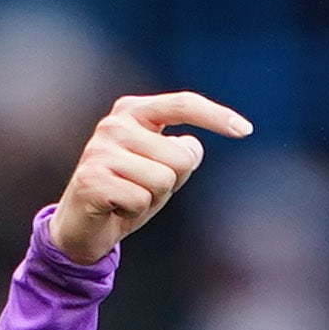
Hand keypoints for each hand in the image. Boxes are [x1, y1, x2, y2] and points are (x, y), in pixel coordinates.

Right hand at [48, 92, 251, 264]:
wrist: (82, 225)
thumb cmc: (129, 191)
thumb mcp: (164, 169)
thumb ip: (182, 154)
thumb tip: (192, 146)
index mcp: (133, 112)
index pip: (182, 105)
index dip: (216, 116)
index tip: (246, 130)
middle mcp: (114, 124)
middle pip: (180, 157)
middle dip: (172, 181)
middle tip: (142, 187)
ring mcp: (100, 150)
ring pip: (164, 180)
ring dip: (153, 198)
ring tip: (128, 196)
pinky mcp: (91, 179)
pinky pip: (141, 200)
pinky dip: (135, 212)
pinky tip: (116, 208)